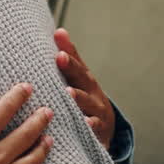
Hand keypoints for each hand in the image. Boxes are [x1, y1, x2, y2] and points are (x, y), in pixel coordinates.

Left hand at [54, 28, 113, 148]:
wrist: (105, 129)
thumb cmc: (86, 98)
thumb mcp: (79, 79)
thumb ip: (70, 57)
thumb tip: (59, 30)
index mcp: (85, 81)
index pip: (76, 64)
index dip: (68, 53)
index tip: (58, 40)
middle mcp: (93, 95)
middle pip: (83, 80)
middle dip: (71, 68)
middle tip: (60, 57)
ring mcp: (97, 113)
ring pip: (88, 105)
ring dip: (79, 99)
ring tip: (69, 93)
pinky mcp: (99, 133)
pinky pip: (94, 130)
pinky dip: (90, 127)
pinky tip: (85, 124)